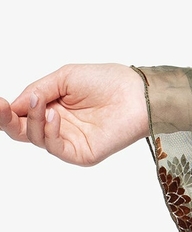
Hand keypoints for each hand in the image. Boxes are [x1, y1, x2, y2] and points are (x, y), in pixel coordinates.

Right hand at [0, 63, 150, 165]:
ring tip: (43, 104)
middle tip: (2, 109)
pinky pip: (54, 148)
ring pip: (35, 138)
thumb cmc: (108, 81)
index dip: (7, 110)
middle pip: (22, 130)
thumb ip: (38, 90)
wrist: (137, 93)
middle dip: (7, 120)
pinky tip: (54, 116)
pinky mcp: (80, 153)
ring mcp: (69, 140)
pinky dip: (49, 132)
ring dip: (33, 120)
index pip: (22, 114)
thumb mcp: (65, 78)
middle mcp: (58, 125)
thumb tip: (14, 104)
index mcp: (52, 106)